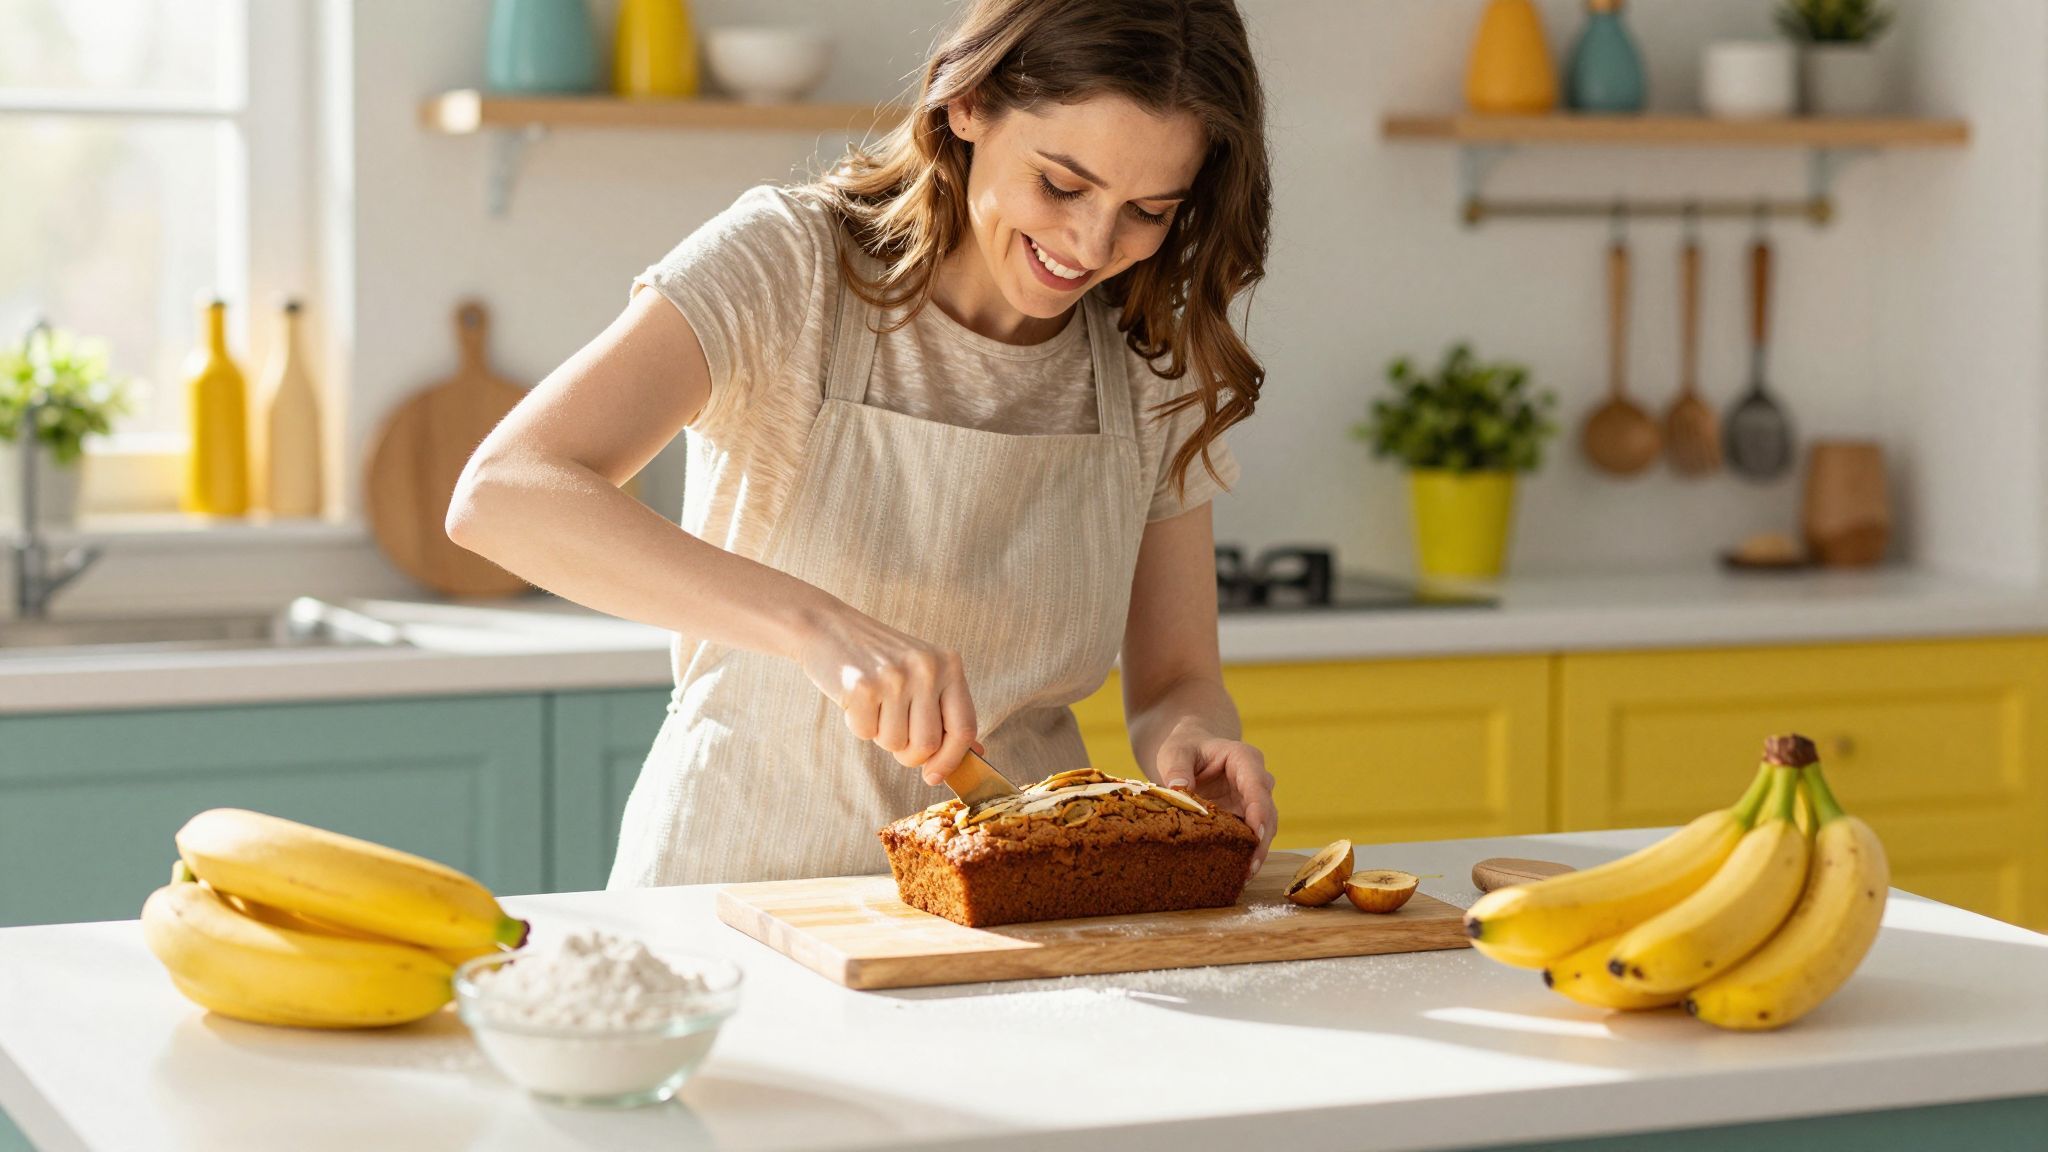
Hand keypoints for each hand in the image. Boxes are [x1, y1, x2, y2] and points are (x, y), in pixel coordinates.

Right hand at [793, 602, 977, 781]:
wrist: (827, 626)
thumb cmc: (878, 659)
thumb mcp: (922, 674)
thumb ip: (947, 712)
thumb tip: (977, 756)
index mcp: (949, 664)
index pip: (964, 728)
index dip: (951, 760)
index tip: (934, 776)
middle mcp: (926, 668)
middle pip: (928, 744)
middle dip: (909, 754)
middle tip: (894, 733)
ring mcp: (894, 677)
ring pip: (896, 744)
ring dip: (882, 736)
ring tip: (875, 706)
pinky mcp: (862, 686)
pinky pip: (866, 734)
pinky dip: (858, 726)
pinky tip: (856, 700)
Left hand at [1153, 721, 1276, 877]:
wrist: (1193, 751)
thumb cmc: (1186, 748)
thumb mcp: (1176, 752)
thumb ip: (1177, 767)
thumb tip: (1178, 789)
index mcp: (1244, 759)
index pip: (1257, 785)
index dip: (1259, 810)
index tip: (1257, 833)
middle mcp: (1256, 780)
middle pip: (1267, 812)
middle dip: (1261, 840)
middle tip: (1250, 867)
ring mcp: (1253, 800)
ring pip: (1265, 828)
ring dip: (1257, 851)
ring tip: (1245, 876)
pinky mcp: (1245, 816)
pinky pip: (1251, 836)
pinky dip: (1246, 853)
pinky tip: (1237, 872)